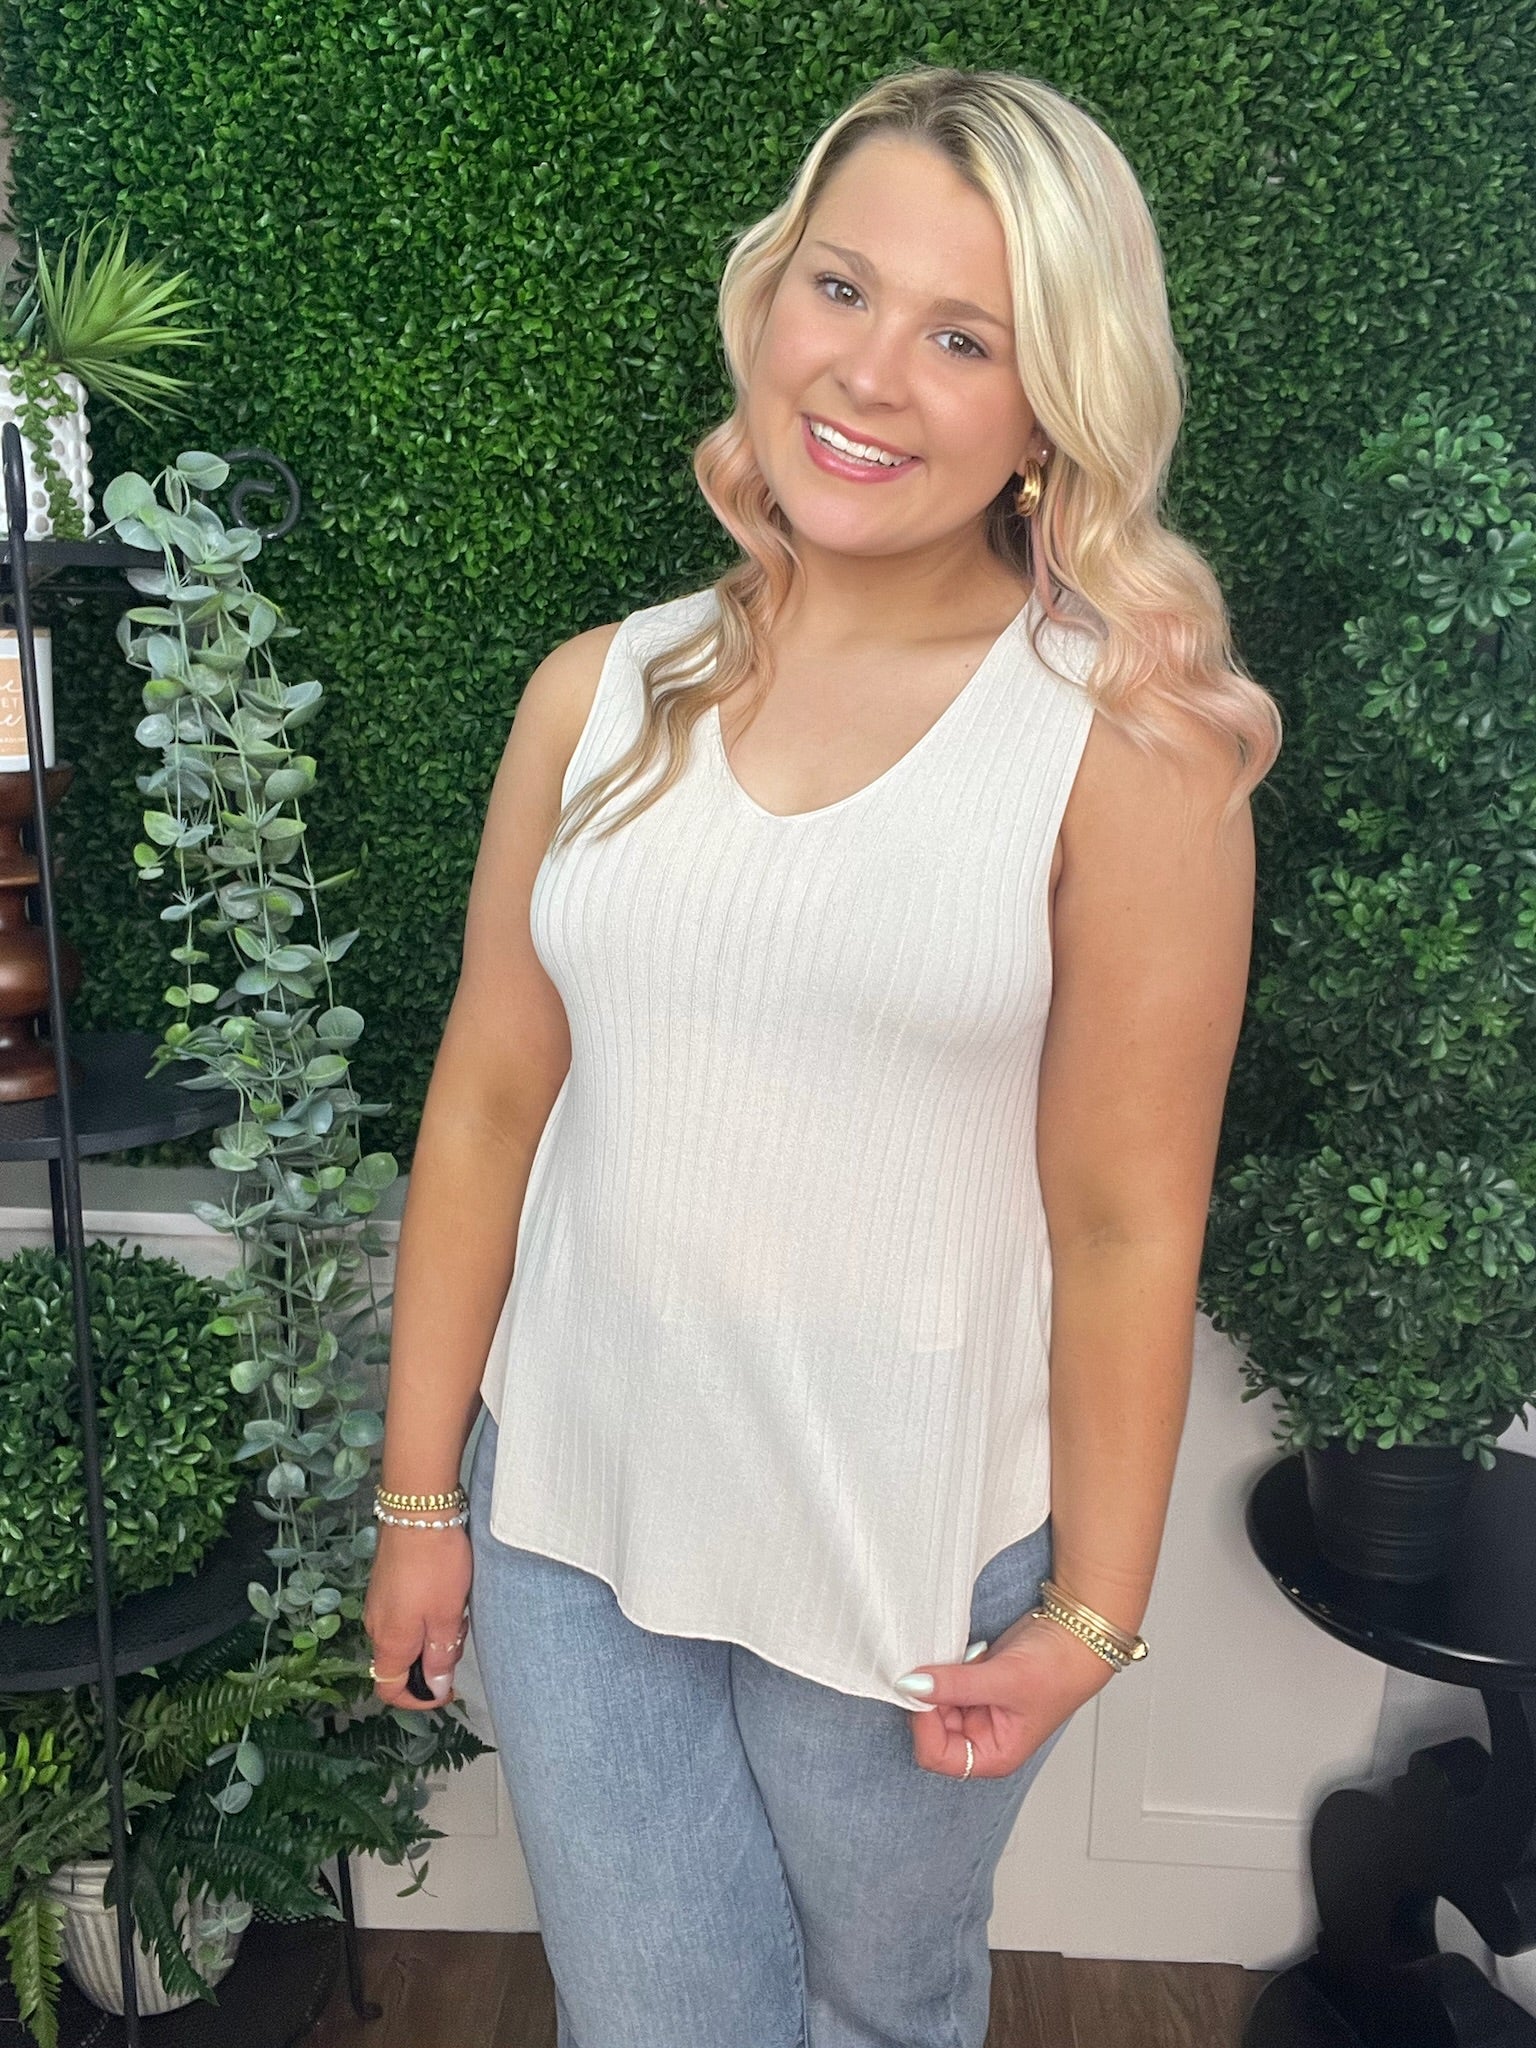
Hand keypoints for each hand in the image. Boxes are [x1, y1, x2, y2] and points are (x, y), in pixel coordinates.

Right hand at [362, 1523, 472, 1711]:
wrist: (417, 1510)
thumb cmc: (435, 1565)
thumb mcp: (446, 1617)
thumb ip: (439, 1657)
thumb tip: (435, 1689)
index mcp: (389, 1643)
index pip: (390, 1690)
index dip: (418, 1699)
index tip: (446, 1691)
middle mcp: (376, 1626)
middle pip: (401, 1663)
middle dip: (433, 1660)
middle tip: (458, 1635)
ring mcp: (379, 1602)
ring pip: (407, 1636)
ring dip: (433, 1633)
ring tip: (456, 1606)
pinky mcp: (385, 1582)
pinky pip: (405, 1613)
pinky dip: (427, 1613)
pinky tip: (446, 1590)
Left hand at [901, 1611, 1118, 1777]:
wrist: (1074, 1635)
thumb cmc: (1058, 1670)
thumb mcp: (1004, 1679)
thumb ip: (956, 1685)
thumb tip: (912, 1686)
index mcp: (993, 1755)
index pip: (937, 1754)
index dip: (924, 1723)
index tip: (920, 1688)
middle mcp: (981, 1738)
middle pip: (930, 1728)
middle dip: (930, 1698)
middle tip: (937, 1667)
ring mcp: (975, 1711)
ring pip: (933, 1703)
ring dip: (937, 1680)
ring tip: (963, 1660)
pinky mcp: (973, 1686)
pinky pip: (942, 1682)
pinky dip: (944, 1668)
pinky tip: (966, 1655)